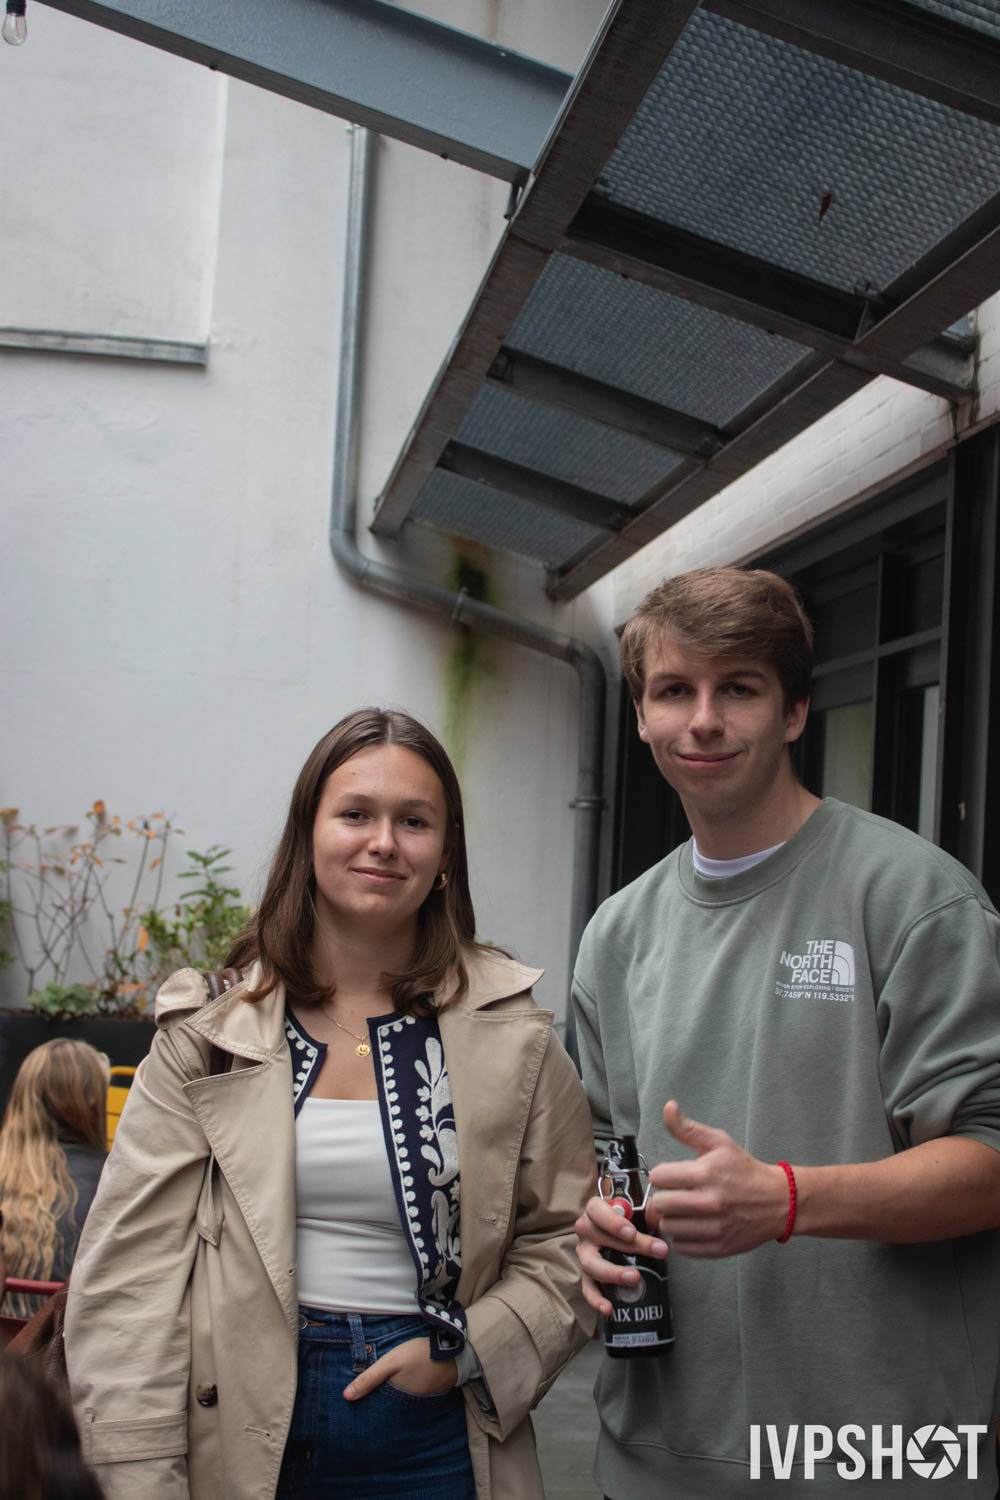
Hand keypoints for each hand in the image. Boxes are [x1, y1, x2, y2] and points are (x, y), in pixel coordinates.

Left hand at [343, 1338, 457, 1400]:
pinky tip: (399, 1383)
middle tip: (363, 1395)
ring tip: (378, 1389)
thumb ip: (369, 1378)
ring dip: (390, 1396)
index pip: (376, 1410)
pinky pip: (410, 1396)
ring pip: (398, 1401)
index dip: (365, 1406)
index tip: (353, 1403)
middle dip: (375, 1402)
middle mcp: (408, 1409)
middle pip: (386, 1407)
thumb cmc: (419, 1356)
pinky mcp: (428, 1393)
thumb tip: (346, 1397)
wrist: (454, 1353)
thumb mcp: (391, 1363)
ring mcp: (419, 1402)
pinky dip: (403, 1391)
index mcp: (397, 1403)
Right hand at [574, 1194, 667, 1316]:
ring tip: (635, 1278)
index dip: (613, 1222)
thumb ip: (648, 1213)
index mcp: (594, 1210)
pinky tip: (608, 1308)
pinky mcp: (587, 1274)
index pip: (597, 1210)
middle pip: (598, 1237)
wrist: (617, 1231)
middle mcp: (585, 1231)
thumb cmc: (628, 1219)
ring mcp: (584, 1254)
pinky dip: (596, 1300)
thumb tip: (664, 1221)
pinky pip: (588, 1288)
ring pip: (592, 1264)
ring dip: (613, 1273)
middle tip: (654, 1252)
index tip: (631, 1232)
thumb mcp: (637, 1211)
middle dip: (628, 1247)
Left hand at [644, 1101, 788, 1257]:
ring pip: (668, 1227)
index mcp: (706, 1173)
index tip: (673, 1176)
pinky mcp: (718, 1248)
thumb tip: (668, 1107)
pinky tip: (695, 1225)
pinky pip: (681, 1247)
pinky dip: (684, 1238)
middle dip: (666, 1197)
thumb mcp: (719, 1142)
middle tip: (679, 1194)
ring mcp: (714, 1228)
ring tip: (686, 1210)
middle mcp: (709, 1202)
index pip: (659, 1178)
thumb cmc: (744, 1170)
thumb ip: (687, 1128)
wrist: (778, 1202)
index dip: (663, 1175)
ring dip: (673, 1219)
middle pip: (660, 1205)